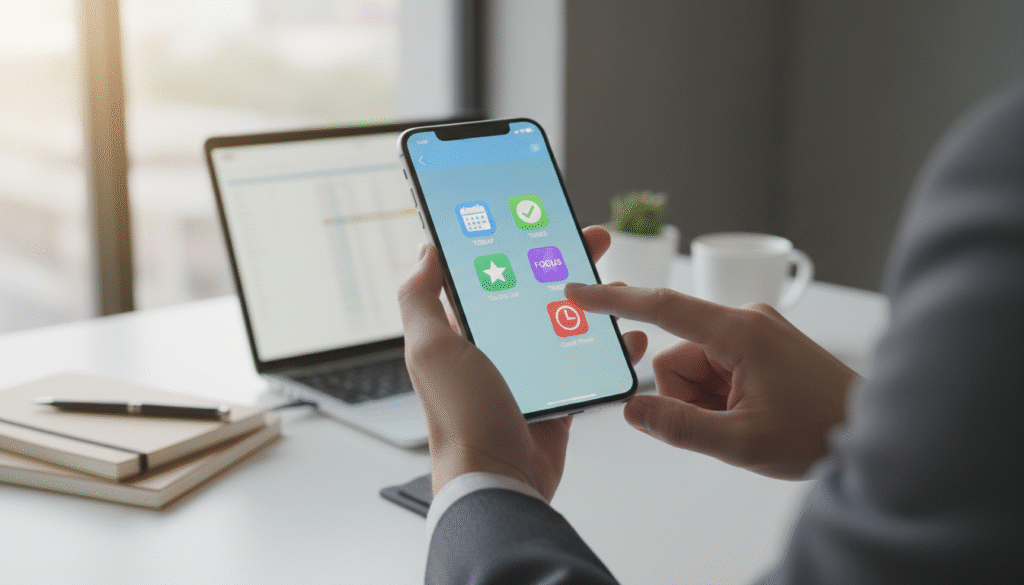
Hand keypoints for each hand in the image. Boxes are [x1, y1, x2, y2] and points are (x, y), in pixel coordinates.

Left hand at [398, 226, 646, 497]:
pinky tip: (626, 337)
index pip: (487, 271)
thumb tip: (425, 251)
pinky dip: (608, 349)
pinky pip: (584, 363)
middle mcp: (492, 347)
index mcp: (460, 329)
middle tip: (594, 241)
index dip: (512, 242)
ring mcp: (526, 372)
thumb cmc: (462, 417)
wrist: (499, 480)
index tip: (540, 218)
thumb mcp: (430, 348)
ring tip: (618, 287)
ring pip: (563, 323)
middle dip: (565, 262)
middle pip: (533, 290)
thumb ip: (419, 297)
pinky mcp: (554, 397)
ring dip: (593, 302)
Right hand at [564, 284, 858, 479]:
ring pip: (693, 368)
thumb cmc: (820, 431)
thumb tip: (633, 409)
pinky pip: (714, 370)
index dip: (614, 300)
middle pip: (676, 357)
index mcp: (741, 332)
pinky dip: (718, 398)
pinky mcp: (759, 346)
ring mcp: (753, 333)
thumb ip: (678, 426)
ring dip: (704, 401)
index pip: (662, 307)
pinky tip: (750, 415)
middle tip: (727, 425)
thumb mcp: (741, 442)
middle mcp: (745, 321)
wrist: (874, 434)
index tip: (576, 293)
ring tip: (746, 422)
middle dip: (686, 396)